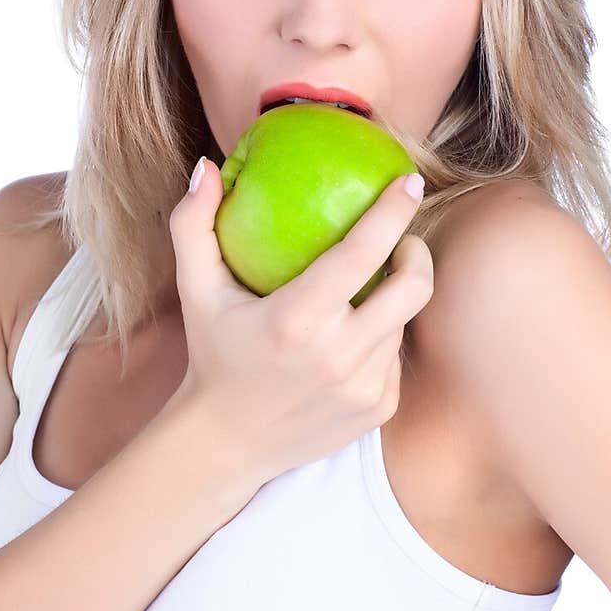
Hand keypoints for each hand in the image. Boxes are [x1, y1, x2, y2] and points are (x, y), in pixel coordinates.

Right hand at [167, 156, 433, 485]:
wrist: (227, 443)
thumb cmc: (213, 353)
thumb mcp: (195, 289)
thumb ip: (194, 224)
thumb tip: (205, 167)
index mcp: (295, 320)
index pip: (362, 254)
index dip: (393, 212)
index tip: (408, 181)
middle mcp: (336, 357)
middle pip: (412, 288)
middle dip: (417, 253)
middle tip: (401, 241)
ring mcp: (363, 388)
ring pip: (402, 322)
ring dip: (392, 298)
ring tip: (364, 291)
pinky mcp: (379, 409)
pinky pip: (395, 357)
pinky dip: (381, 338)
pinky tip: (354, 336)